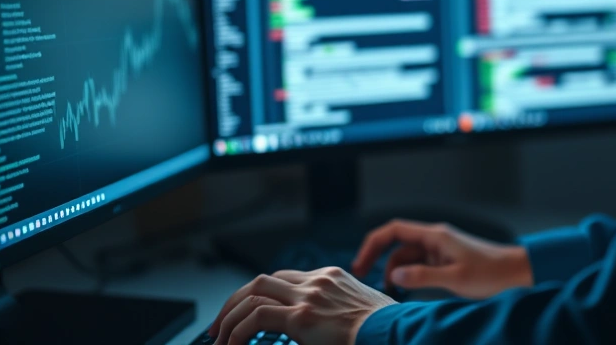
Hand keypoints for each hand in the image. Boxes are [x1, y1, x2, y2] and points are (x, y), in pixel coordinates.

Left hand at [208, 267, 395, 344]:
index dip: (261, 296)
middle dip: (235, 301)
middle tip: (221, 324)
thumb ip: (336, 315)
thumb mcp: (359, 315)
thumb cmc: (384, 332)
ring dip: (230, 316)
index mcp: (332, 278)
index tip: (248, 313)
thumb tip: (320, 332)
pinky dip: (238, 331)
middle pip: (263, 280)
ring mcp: (310, 295)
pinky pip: (257, 317)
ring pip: (253, 293)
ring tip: (219, 337)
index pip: (285, 278)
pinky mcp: (303, 315)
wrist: (396, 334)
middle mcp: (318, 281)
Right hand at [351, 219, 532, 298]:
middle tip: (363, 278)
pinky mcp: (446, 261)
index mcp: (435, 236)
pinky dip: (409, 275)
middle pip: (397, 244)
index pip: (394, 231)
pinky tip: (407, 290)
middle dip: (379, 259)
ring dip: (396, 271)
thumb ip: (422, 276)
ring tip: (390, 292)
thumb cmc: (491, 273)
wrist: (518, 273)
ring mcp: (440, 250)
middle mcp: (435, 239)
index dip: (373, 244)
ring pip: (407, 257)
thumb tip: (395, 275)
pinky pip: (420, 265)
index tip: (360, 263)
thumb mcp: (455, 278)